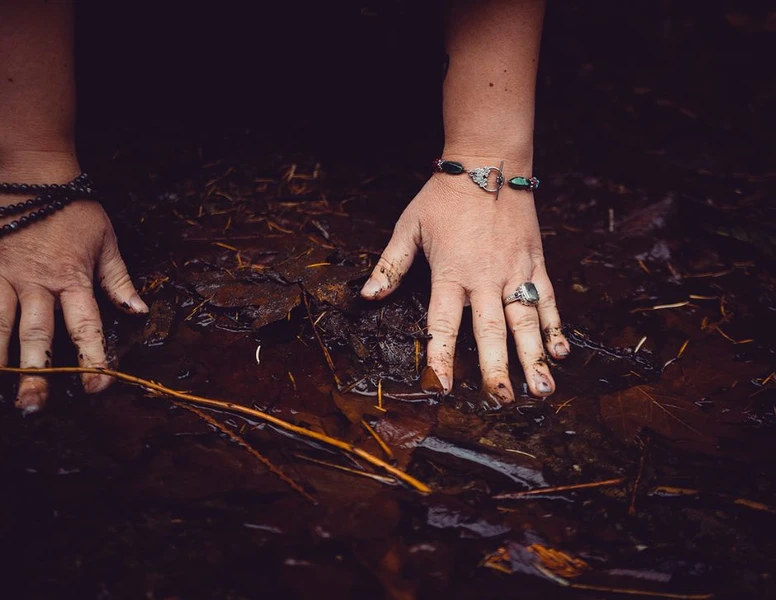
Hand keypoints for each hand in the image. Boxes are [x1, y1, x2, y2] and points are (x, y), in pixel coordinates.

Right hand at [0, 199, 147, 413]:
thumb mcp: (107, 243)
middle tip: (34, 407)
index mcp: (72, 279)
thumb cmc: (74, 209)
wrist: (33, 174)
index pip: (85, 325)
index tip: (97, 387)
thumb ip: (120, 281)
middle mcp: (36, 283)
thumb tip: (140, 313)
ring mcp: (4, 275)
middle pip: (36, 334)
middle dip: (36, 373)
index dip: (93, 358)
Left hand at [361, 158, 568, 403]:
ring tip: (543, 390)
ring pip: (526, 321)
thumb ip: (390, 266)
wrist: (488, 163)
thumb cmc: (444, 196)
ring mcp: (515, 272)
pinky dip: (555, 326)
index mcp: (451, 273)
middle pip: (491, 330)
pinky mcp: (534, 263)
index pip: (444, 324)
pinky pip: (547, 300)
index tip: (442, 388)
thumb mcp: (409, 227)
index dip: (441, 357)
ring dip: (534, 357)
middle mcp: (485, 278)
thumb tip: (367, 297)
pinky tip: (562, 352)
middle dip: (497, 368)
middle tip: (503, 401)